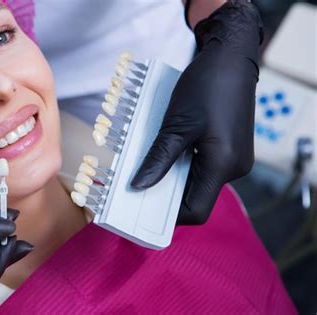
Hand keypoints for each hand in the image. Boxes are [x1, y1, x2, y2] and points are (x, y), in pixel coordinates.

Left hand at [131, 1, 262, 224]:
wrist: (230, 57)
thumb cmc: (207, 86)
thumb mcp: (176, 125)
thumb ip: (159, 159)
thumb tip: (138, 186)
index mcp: (224, 165)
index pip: (196, 211)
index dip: (168, 215)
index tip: (140, 207)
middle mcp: (233, 168)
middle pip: (195, 196)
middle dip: (164, 191)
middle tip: (137, 182)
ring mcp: (233, 158)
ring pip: (196, 179)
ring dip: (171, 174)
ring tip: (147, 161)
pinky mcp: (228, 147)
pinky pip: (202, 164)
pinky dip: (181, 161)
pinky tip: (164, 149)